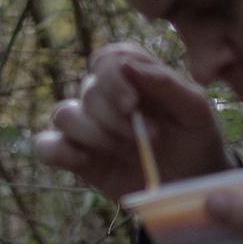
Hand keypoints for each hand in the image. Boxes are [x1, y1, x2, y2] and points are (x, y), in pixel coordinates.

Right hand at [29, 45, 228, 200]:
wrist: (195, 183)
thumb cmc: (197, 139)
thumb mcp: (194, 109)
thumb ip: (165, 83)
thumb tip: (125, 65)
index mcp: (132, 75)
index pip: (106, 60)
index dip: (113, 78)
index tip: (134, 103)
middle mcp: (106, 97)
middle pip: (88, 91)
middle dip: (116, 117)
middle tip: (153, 138)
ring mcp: (89, 128)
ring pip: (64, 115)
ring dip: (95, 134)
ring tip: (128, 151)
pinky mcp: (78, 158)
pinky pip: (46, 146)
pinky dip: (57, 151)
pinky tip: (84, 160)